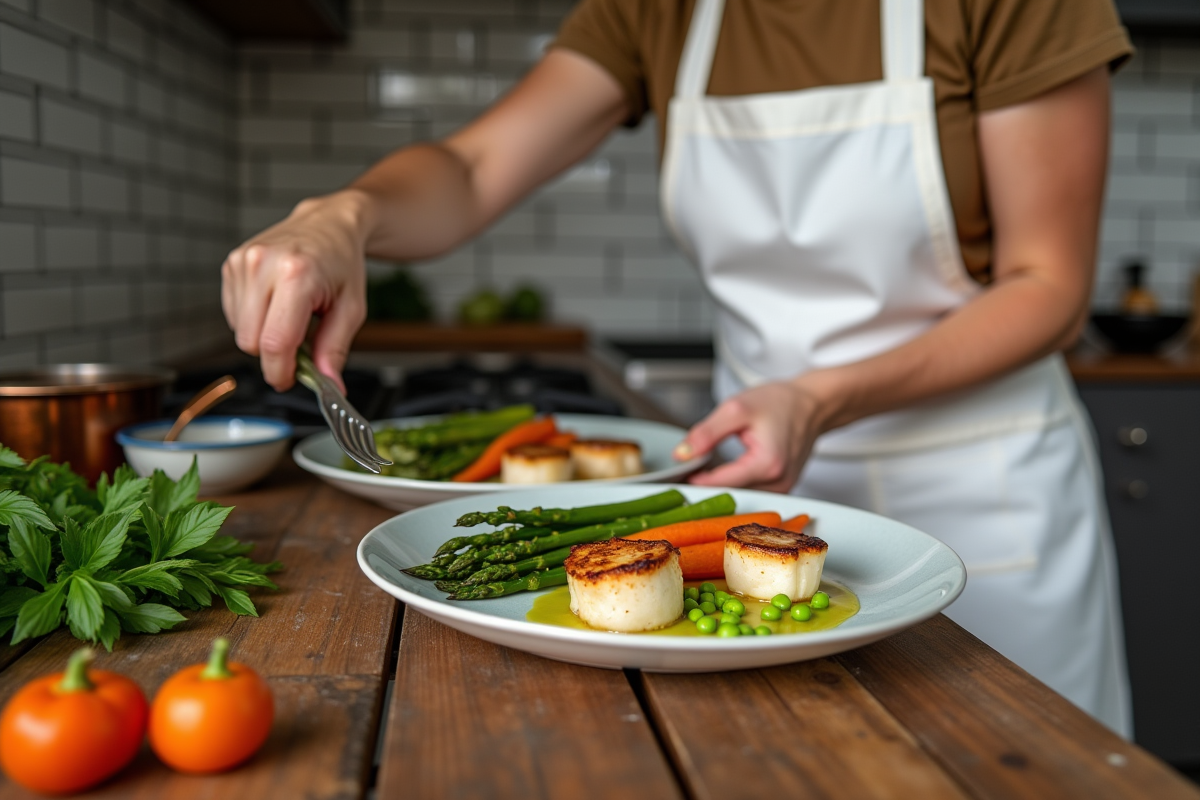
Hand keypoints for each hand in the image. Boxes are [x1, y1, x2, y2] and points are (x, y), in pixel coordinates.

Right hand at [221, 191, 370, 391]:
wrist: (328, 224)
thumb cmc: (342, 264)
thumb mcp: (352, 309)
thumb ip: (336, 350)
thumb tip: (330, 387)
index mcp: (296, 274)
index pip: (274, 342)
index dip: (280, 372)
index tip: (290, 380)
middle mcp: (263, 264)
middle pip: (251, 342)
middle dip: (273, 355)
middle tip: (299, 344)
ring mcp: (242, 261)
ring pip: (239, 331)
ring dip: (263, 336)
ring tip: (290, 314)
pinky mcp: (230, 263)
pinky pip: (234, 314)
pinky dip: (253, 319)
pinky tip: (274, 303)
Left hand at [674, 378, 833, 492]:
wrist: (811, 404)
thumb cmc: (780, 403)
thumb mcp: (735, 409)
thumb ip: (706, 433)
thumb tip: (682, 455)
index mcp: (767, 465)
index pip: (720, 484)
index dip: (695, 479)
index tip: (680, 471)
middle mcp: (778, 483)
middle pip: (730, 494)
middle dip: (707, 483)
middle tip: (691, 467)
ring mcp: (782, 490)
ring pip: (739, 496)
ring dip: (720, 485)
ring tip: (706, 467)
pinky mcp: (782, 490)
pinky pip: (751, 492)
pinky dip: (735, 484)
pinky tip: (725, 472)